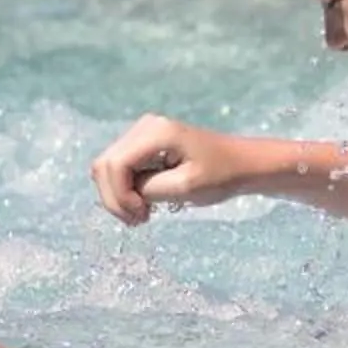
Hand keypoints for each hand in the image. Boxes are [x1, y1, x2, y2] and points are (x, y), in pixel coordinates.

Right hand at [90, 115, 252, 224]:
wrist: (243, 164)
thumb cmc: (222, 175)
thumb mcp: (186, 187)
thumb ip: (148, 189)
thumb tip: (124, 192)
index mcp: (156, 132)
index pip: (114, 165)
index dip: (118, 196)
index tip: (141, 216)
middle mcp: (144, 126)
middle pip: (104, 165)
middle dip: (115, 198)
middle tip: (138, 220)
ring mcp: (143, 133)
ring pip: (108, 168)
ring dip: (118, 195)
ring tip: (141, 215)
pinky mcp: (145, 143)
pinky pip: (120, 168)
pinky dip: (125, 189)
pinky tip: (143, 204)